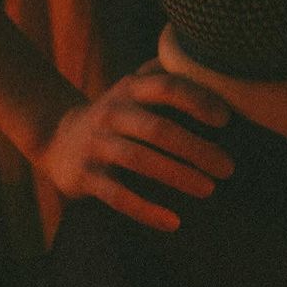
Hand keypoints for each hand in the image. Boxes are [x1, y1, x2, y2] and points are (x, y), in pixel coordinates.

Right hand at [37, 58, 234, 230]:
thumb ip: (165, 73)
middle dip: (196, 148)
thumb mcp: (134, 85)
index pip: (167, 87)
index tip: (225, 119)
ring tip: (209, 189)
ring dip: (178, 176)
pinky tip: (173, 222)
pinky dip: (146, 210)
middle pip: (158, 129)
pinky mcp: (86, 176)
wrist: (58, 137)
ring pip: (140, 161)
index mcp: (130, 88)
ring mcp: (98, 144)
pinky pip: (118, 196)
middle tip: (228, 167)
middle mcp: (113, 112)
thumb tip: (211, 64)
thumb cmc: (116, 112)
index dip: (197, 100)